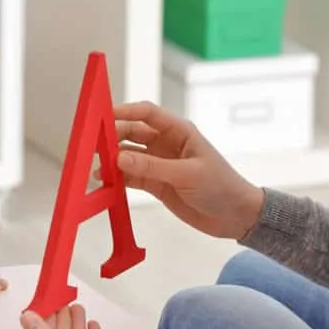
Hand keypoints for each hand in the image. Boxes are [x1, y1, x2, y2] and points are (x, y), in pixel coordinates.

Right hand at [106, 101, 263, 239]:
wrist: (236, 216)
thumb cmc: (220, 187)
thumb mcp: (187, 175)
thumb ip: (152, 167)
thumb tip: (119, 159)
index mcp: (179, 131)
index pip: (147, 113)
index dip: (125, 111)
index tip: (103, 115)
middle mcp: (166, 143)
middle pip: (132, 133)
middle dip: (113, 137)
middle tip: (92, 145)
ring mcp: (159, 164)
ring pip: (128, 156)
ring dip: (112, 160)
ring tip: (94, 167)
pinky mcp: (156, 183)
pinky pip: (131, 176)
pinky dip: (117, 179)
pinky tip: (103, 182)